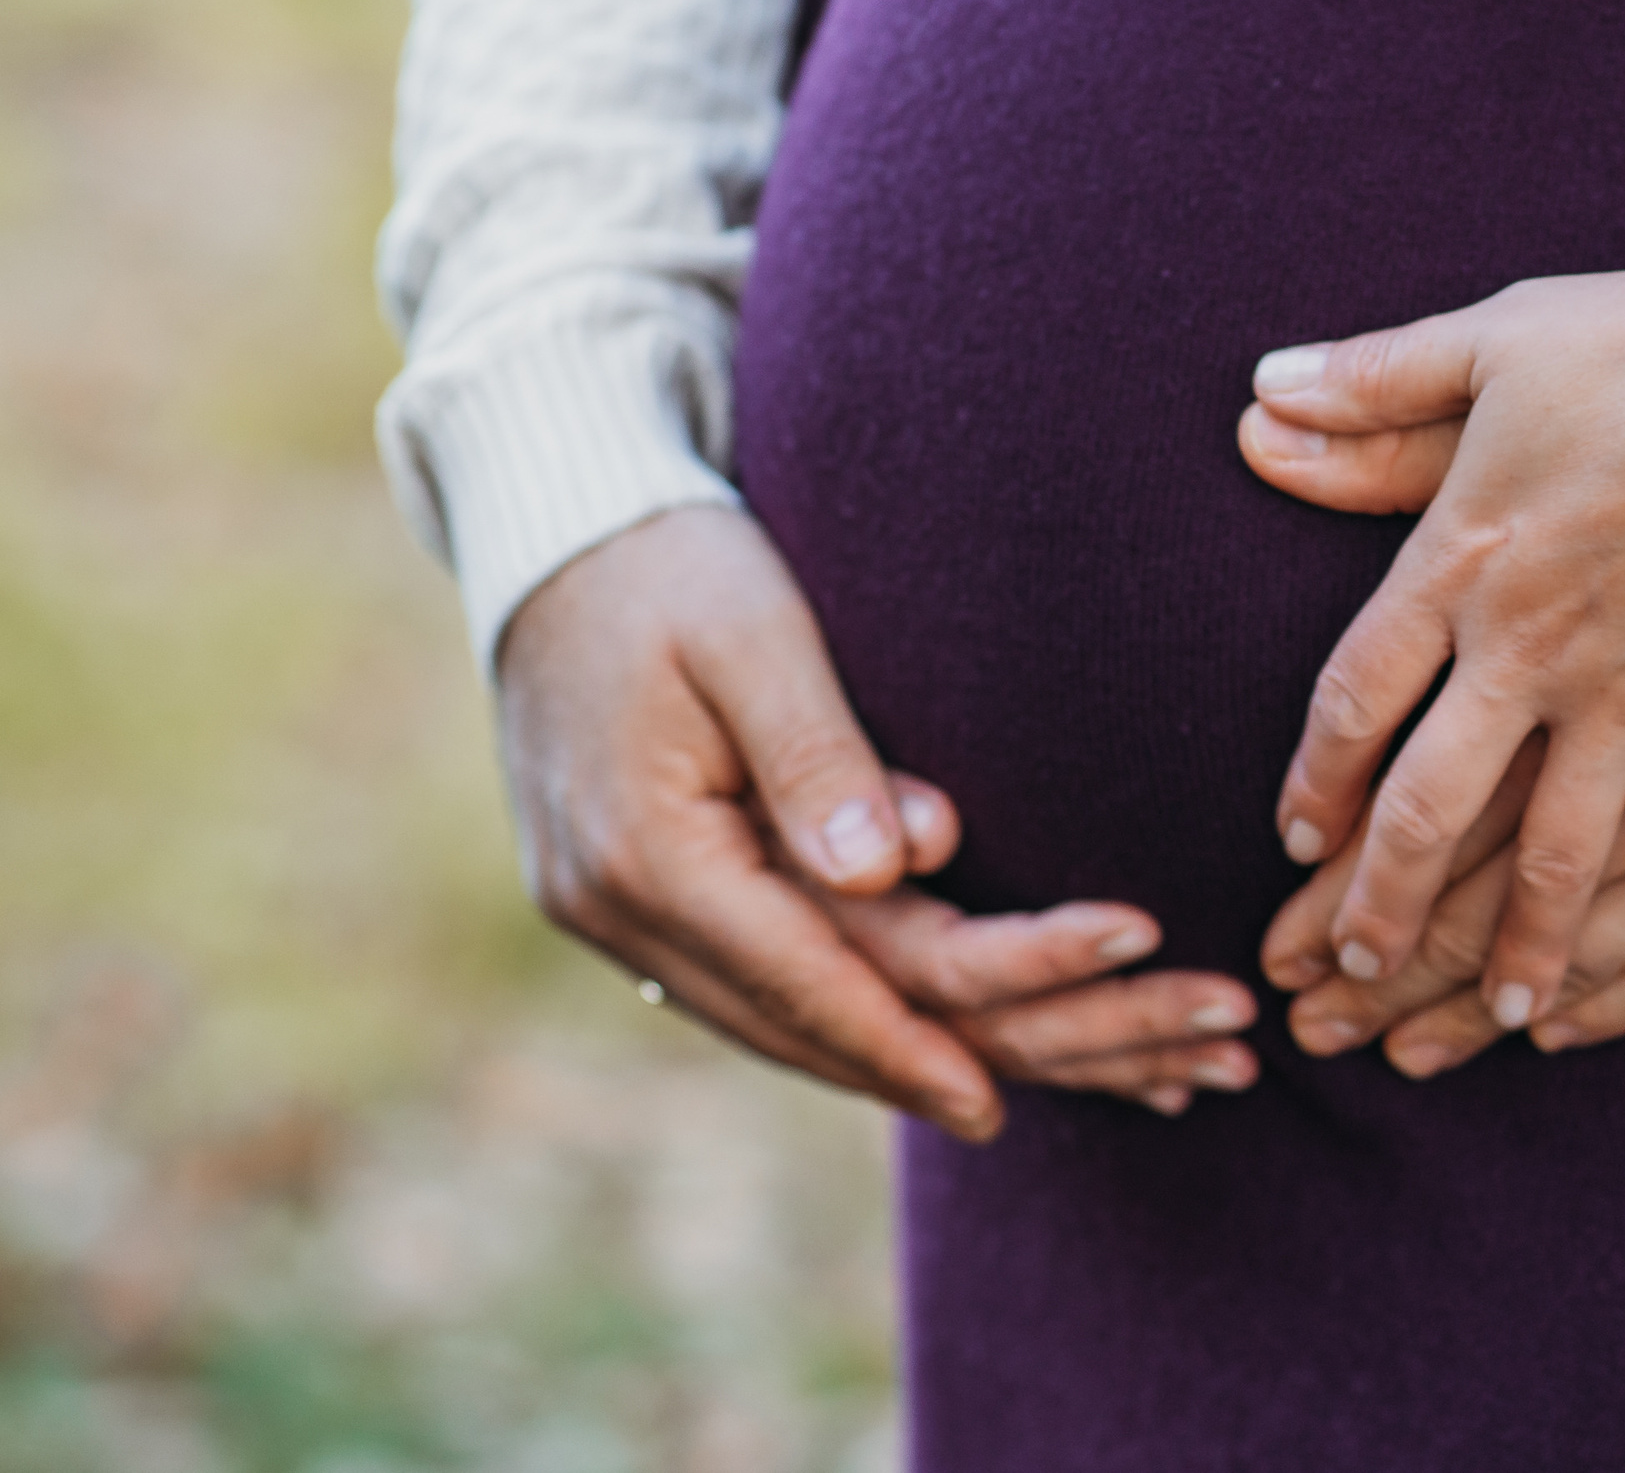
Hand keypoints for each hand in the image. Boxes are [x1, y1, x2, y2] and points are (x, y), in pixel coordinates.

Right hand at [497, 505, 1257, 1138]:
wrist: (554, 532)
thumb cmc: (670, 563)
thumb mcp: (755, 634)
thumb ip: (820, 755)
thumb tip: (897, 869)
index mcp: (643, 852)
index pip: (804, 978)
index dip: (909, 1042)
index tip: (998, 1103)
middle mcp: (612, 908)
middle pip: (799, 1022)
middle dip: (930, 1068)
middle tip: (1052, 1111)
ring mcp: (609, 915)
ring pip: (773, 1021)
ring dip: (890, 1061)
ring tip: (1007, 1100)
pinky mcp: (630, 900)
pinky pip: (750, 985)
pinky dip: (838, 1018)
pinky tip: (918, 1044)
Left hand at [1241, 269, 1624, 1028]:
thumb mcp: (1499, 340)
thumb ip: (1375, 386)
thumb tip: (1258, 402)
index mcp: (1463, 562)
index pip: (1351, 699)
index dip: (1313, 779)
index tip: (1297, 842)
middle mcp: (1532, 654)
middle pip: (1427, 808)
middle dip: (1381, 906)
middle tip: (1351, 972)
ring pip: (1555, 854)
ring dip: (1521, 944)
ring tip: (1500, 1011)